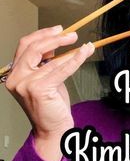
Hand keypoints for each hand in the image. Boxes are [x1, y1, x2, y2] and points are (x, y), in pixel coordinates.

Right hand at [5, 25, 94, 160]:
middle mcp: (16, 78)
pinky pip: (61, 69)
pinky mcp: (39, 89)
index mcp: (14, 73)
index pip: (25, 46)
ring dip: (70, 50)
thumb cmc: (50, 106)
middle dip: (55, 38)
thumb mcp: (45, 79)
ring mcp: (25, 84)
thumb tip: (57, 43)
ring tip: (84, 45)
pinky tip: (84, 53)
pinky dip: (75, 59)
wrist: (52, 130)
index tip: (58, 29)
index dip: (42, 34)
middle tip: (72, 35)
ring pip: (51, 59)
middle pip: (34, 48)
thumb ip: (46, 63)